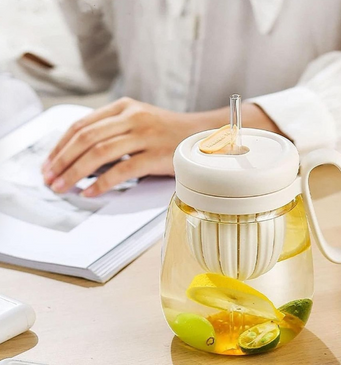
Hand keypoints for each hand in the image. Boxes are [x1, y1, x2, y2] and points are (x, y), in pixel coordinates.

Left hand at [42, 98, 279, 196]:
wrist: (204, 136)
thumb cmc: (168, 133)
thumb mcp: (138, 123)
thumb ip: (112, 132)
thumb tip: (81, 158)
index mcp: (124, 107)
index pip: (81, 125)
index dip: (59, 145)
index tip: (49, 163)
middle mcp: (132, 117)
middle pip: (86, 138)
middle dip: (62, 160)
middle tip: (50, 179)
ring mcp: (145, 135)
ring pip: (100, 152)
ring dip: (76, 172)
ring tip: (64, 187)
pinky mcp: (156, 154)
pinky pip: (123, 170)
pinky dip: (103, 183)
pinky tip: (91, 193)